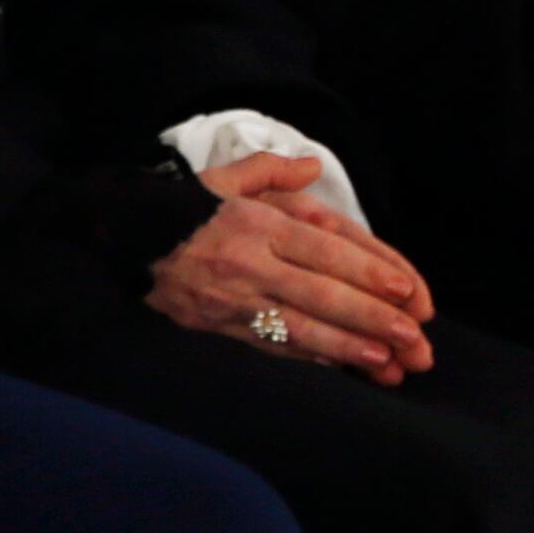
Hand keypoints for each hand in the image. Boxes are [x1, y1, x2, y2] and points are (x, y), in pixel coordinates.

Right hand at [149, 155, 437, 378]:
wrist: (119, 238)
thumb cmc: (182, 206)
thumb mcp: (225, 176)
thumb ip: (272, 172)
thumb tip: (311, 167)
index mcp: (257, 223)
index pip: (325, 250)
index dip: (368, 272)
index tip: (406, 291)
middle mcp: (251, 264)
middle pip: (321, 294)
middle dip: (372, 318)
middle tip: (414, 338)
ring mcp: (234, 300)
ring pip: (300, 328)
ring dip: (347, 348)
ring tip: (386, 363)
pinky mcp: (219, 327)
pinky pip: (270, 345)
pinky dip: (308, 356)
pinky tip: (340, 365)